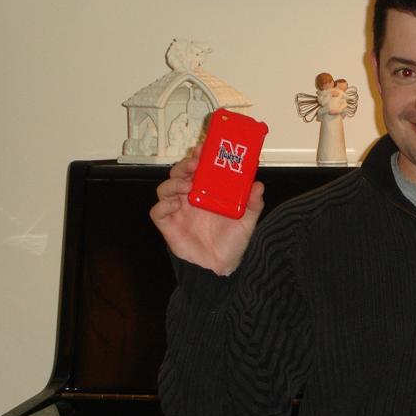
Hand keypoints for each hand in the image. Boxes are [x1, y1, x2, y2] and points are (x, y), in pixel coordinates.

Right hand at [149, 147, 264, 275]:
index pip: (198, 169)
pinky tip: (175, 203)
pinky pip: (157, 211)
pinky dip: (163, 205)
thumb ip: (252, 204)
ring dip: (174, 183)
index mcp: (206, 192)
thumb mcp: (247, 221)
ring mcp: (177, 211)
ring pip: (165, 188)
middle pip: (178, 174)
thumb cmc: (231, 242)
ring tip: (187, 185)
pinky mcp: (168, 225)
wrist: (221, 266)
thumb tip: (258, 186)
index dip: (198, 157)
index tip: (204, 148)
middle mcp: (189, 198)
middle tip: (195, 164)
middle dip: (185, 165)